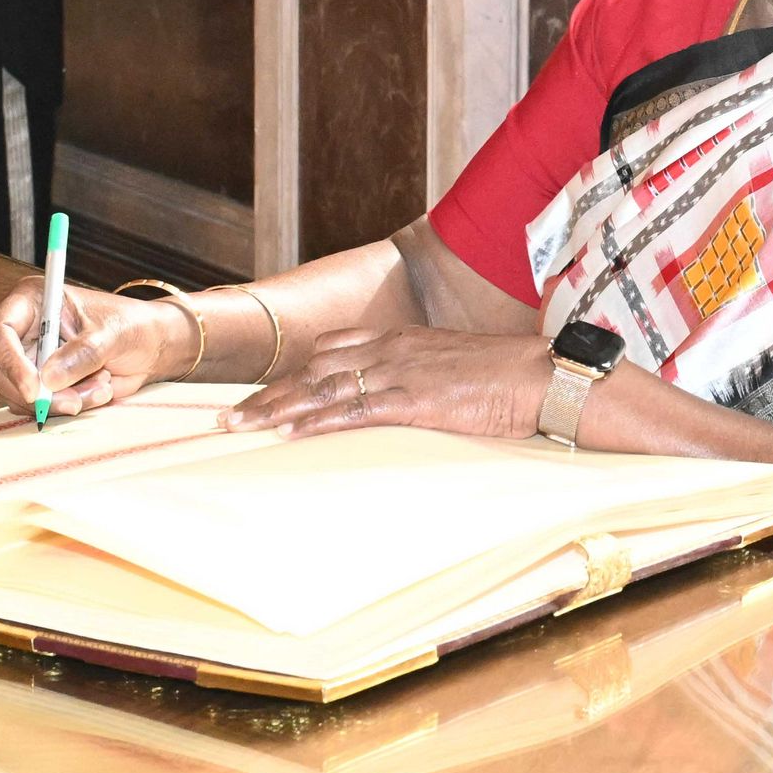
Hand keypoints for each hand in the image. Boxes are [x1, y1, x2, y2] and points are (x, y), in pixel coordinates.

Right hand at [0, 280, 196, 419]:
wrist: (150, 347)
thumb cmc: (132, 326)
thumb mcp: (113, 334)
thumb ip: (82, 354)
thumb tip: (47, 379)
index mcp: (33, 301)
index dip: (10, 363)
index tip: (34, 390)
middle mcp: (22, 330)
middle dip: (37, 393)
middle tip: (72, 403)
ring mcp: (28, 359)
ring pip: (19, 394)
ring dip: (60, 400)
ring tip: (102, 385)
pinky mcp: (39, 383)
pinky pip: (38, 406)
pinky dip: (67, 405)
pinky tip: (98, 390)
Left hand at [226, 325, 548, 440]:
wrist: (544, 376)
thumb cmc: (508, 376)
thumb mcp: (455, 367)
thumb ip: (421, 375)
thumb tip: (403, 397)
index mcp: (403, 339)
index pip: (331, 349)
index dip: (292, 373)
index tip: (261, 393)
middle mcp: (393, 349)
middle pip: (314, 368)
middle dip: (269, 394)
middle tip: (228, 417)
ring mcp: (401, 373)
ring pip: (322, 388)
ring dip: (276, 409)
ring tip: (239, 427)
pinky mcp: (414, 401)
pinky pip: (353, 410)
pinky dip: (315, 422)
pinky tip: (288, 433)